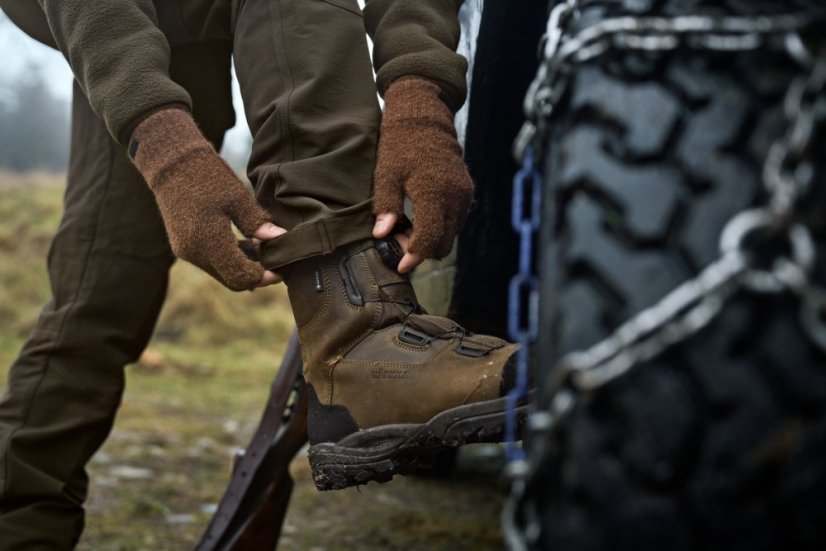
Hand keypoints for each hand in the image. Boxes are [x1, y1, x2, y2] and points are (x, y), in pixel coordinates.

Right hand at [130, 108, 285, 290]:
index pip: (241, 277)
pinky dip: (231, 258)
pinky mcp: (184, 246)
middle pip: (232, 280)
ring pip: (222, 272)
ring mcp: (186, 251)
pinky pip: (212, 262)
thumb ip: (257, 223)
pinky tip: (247, 244)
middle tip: (277, 260)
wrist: (170, 162)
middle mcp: (194, 254)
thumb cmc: (207, 175)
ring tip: (264, 248)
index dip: (264, 277)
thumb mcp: (237, 197)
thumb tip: (282, 239)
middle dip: (256, 275)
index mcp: (208, 243)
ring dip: (244, 266)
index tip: (282, 268)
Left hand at [372, 78, 472, 271]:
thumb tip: (381, 235)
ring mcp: (464, 195)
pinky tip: (421, 220)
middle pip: (444, 243)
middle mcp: (454, 197)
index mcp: (433, 193)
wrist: (425, 119)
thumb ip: (386, 206)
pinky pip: (456, 221)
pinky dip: (440, 228)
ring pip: (451, 234)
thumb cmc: (401, 145)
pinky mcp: (466, 192)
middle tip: (398, 244)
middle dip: (422, 250)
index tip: (400, 265)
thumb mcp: (386, 174)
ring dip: (432, 240)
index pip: (430, 239)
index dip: (415, 256)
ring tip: (407, 230)